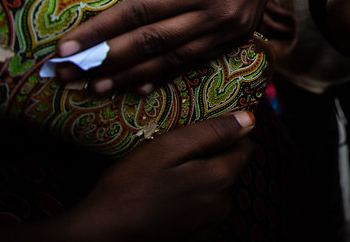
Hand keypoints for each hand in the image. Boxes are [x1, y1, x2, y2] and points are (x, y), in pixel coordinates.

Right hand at [0, 112, 255, 241]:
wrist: (101, 236)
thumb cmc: (129, 188)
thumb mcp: (167, 149)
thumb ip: (211, 132)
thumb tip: (249, 119)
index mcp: (220, 178)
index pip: (246, 147)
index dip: (229, 134)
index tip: (205, 130)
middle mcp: (222, 204)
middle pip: (230, 169)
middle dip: (212, 158)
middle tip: (177, 154)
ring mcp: (208, 225)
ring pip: (215, 190)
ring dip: (200, 180)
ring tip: (167, 175)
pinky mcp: (194, 238)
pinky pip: (202, 210)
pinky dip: (190, 200)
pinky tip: (165, 198)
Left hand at [52, 0, 289, 92]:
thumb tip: (113, 7)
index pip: (140, 12)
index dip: (101, 31)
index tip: (66, 46)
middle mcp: (216, 13)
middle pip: (151, 42)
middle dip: (105, 60)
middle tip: (67, 74)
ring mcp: (229, 30)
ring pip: (171, 59)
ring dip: (129, 76)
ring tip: (95, 86)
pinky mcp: (236, 40)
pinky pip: (194, 63)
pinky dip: (163, 76)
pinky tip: (137, 87)